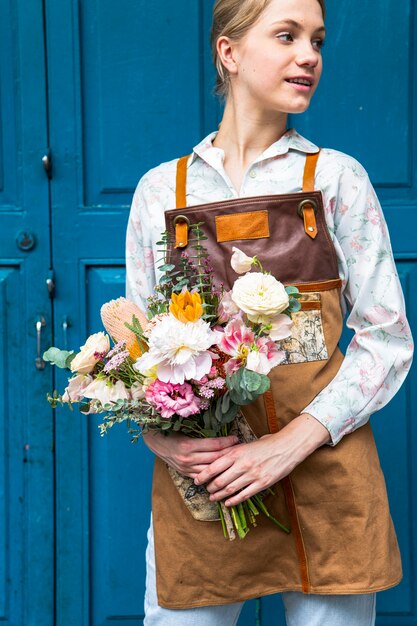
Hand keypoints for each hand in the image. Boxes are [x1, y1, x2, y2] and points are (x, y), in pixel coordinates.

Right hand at [142, 430, 238, 477]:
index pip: (214, 445)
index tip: (236, 438)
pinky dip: (213, 474)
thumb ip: (202, 433)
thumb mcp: (186, 430)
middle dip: (229, 453)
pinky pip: (203, 477)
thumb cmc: (172, 432)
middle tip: (240, 449)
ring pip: (210, 469)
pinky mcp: (185, 474)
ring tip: (235, 461)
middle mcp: (188, 459)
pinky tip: (223, 472)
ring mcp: (187, 468)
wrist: (155, 442)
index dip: (227, 442)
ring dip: (223, 465)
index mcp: (188, 445)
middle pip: (215, 458)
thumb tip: (221, 432)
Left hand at [194, 413, 329, 505]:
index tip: (197, 480)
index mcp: (237, 452)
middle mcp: (243, 464)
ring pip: (230, 489)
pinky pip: (244, 495)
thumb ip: (232, 451)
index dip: (203, 475)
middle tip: (206, 490)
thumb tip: (218, 457)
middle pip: (220, 480)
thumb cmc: (266, 443)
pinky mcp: (262, 483)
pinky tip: (228, 503)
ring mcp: (252, 475)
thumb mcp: (246, 444)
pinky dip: (234, 500)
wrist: (287, 447)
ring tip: (213, 497)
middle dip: (210, 487)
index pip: (214, 466)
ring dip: (219, 495)